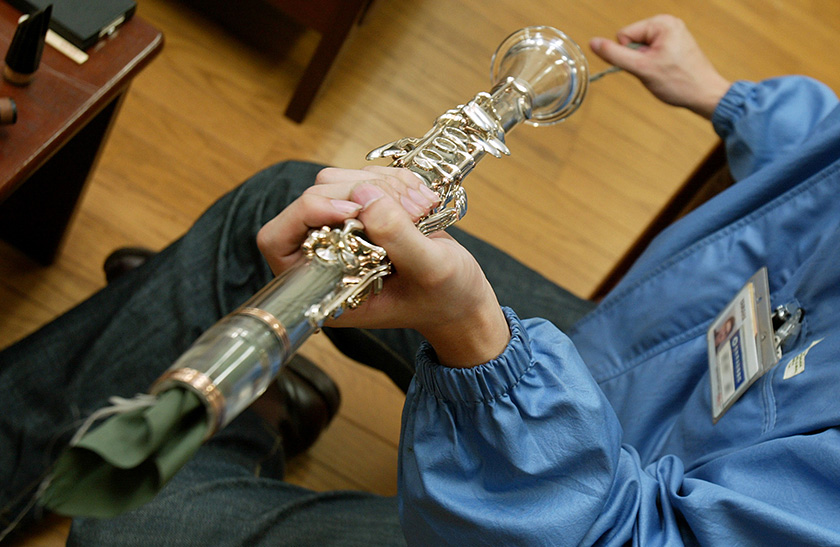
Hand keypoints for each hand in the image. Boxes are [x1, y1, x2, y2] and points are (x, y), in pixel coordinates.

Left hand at [257, 166, 509, 367]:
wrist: (465, 297)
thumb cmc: (446, 297)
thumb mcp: (430, 271)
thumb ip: (396, 235)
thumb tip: (363, 196)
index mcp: (324, 287)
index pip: (277, 239)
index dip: (306, 213)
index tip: (351, 209)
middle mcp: (327, 255)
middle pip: (315, 196)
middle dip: (363, 194)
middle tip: (410, 211)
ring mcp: (346, 230)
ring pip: (340, 180)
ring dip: (385, 185)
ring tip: (421, 209)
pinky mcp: (366, 211)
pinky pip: (366, 176)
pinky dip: (397, 181)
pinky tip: (422, 203)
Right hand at [589, 14, 731, 118]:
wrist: (705, 95)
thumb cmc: (679, 82)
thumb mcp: (641, 68)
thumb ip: (615, 54)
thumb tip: (593, 43)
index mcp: (661, 23)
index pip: (624, 34)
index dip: (629, 55)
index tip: (647, 65)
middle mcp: (668, 23)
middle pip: (632, 40)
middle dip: (638, 59)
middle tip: (655, 70)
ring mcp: (673, 33)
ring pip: (641, 49)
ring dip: (646, 63)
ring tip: (663, 71)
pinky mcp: (675, 44)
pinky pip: (652, 52)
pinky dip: (655, 64)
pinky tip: (667, 71)